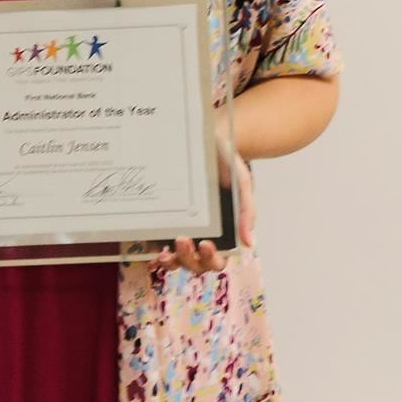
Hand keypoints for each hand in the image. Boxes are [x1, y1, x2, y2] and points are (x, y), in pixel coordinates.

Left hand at [155, 135, 254, 275]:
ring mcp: (181, 229)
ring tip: (164, 253)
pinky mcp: (163, 222)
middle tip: (182, 239)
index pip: (218, 259)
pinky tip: (152, 250)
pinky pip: (157, 244)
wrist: (205, 138)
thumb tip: (249, 242)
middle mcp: (201, 235)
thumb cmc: (226, 162)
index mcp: (223, 232)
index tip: (206, 244)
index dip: (211, 259)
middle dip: (188, 258)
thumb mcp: (242, 182)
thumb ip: (247, 210)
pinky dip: (155, 252)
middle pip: (195, 263)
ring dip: (171, 261)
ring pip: (176, 260)